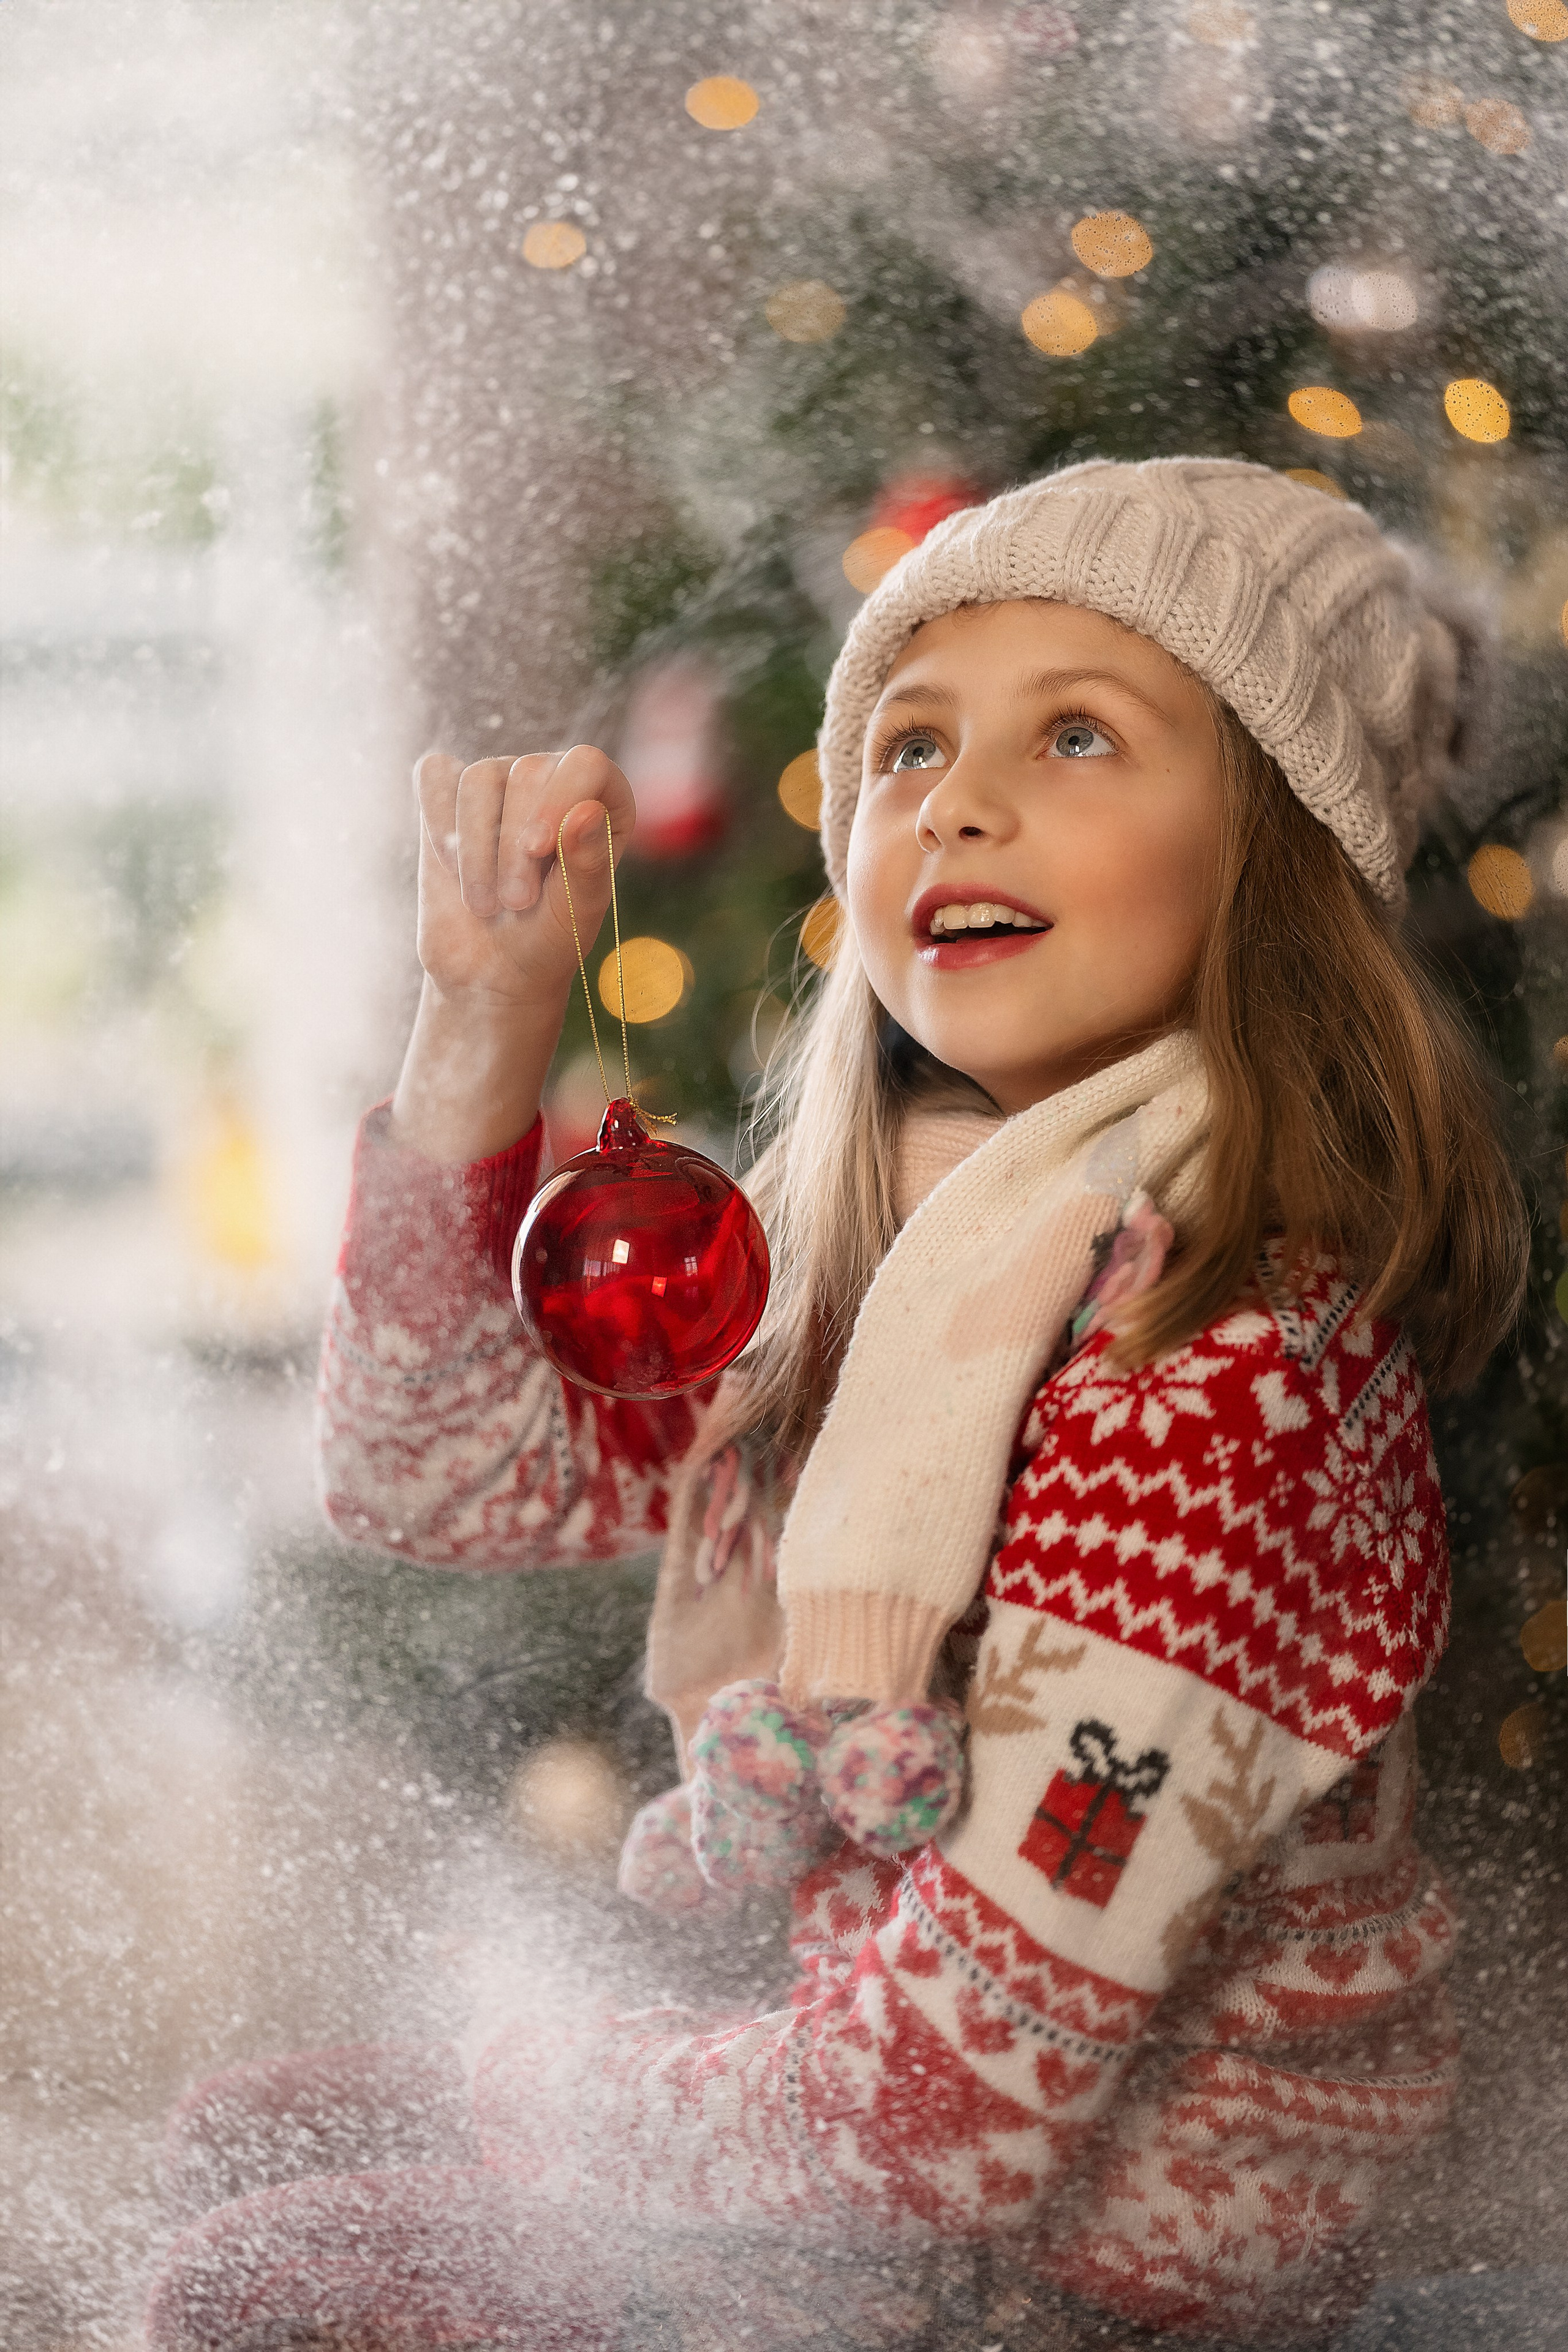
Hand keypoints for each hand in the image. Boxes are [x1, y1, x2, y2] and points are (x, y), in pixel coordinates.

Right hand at [412, 744, 635, 1007]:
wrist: (490, 969)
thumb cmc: (546, 940)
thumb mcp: (576, 912)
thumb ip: (589, 863)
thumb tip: (588, 810)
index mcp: (600, 801)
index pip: (586, 763)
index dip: (560, 799)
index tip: (539, 850)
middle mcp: (551, 778)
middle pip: (527, 771)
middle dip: (514, 846)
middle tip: (515, 903)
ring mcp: (499, 780)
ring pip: (478, 779)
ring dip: (475, 850)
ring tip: (484, 903)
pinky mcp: (449, 792)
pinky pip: (435, 778)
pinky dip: (438, 824)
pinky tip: (451, 867)